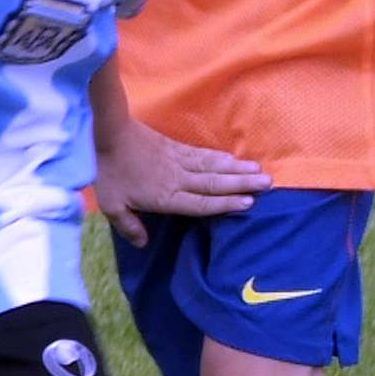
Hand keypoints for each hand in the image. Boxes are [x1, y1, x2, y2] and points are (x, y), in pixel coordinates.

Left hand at [95, 115, 268, 247]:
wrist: (106, 132)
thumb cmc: (108, 171)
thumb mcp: (112, 205)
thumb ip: (129, 226)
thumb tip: (143, 243)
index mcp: (166, 196)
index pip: (201, 203)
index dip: (225, 204)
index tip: (249, 203)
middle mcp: (178, 178)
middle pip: (215, 183)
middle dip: (242, 184)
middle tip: (268, 184)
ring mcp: (178, 160)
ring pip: (213, 166)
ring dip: (237, 168)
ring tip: (259, 170)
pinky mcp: (175, 147)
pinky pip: (202, 154)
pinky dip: (220, 157)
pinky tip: (232, 158)